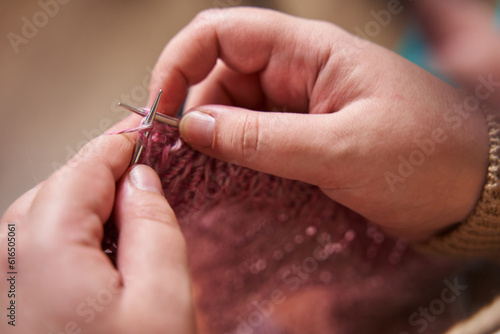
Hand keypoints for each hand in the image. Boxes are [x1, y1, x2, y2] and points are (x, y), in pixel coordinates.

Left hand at [0, 117, 194, 333]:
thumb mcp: (162, 300)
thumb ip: (154, 226)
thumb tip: (141, 180)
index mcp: (43, 248)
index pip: (86, 166)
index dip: (124, 142)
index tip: (150, 130)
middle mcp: (5, 261)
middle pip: (61, 188)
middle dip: (107, 177)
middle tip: (150, 176)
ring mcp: (0, 285)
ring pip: (47, 217)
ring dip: (90, 209)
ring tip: (132, 220)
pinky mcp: (6, 305)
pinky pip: (37, 250)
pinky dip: (72, 239)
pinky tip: (104, 255)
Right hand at [148, 7, 489, 240]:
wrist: (468, 190)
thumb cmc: (424, 157)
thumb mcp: (341, 149)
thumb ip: (263, 139)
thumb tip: (195, 127)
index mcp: (310, 53)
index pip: (224, 33)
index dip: (182, 60)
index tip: (163, 106)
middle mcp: (297, 74)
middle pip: (219, 77)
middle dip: (189, 110)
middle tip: (173, 158)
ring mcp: (297, 109)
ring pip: (232, 113)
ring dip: (209, 140)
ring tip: (195, 176)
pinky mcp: (301, 139)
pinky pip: (252, 140)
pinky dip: (231, 159)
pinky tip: (222, 181)